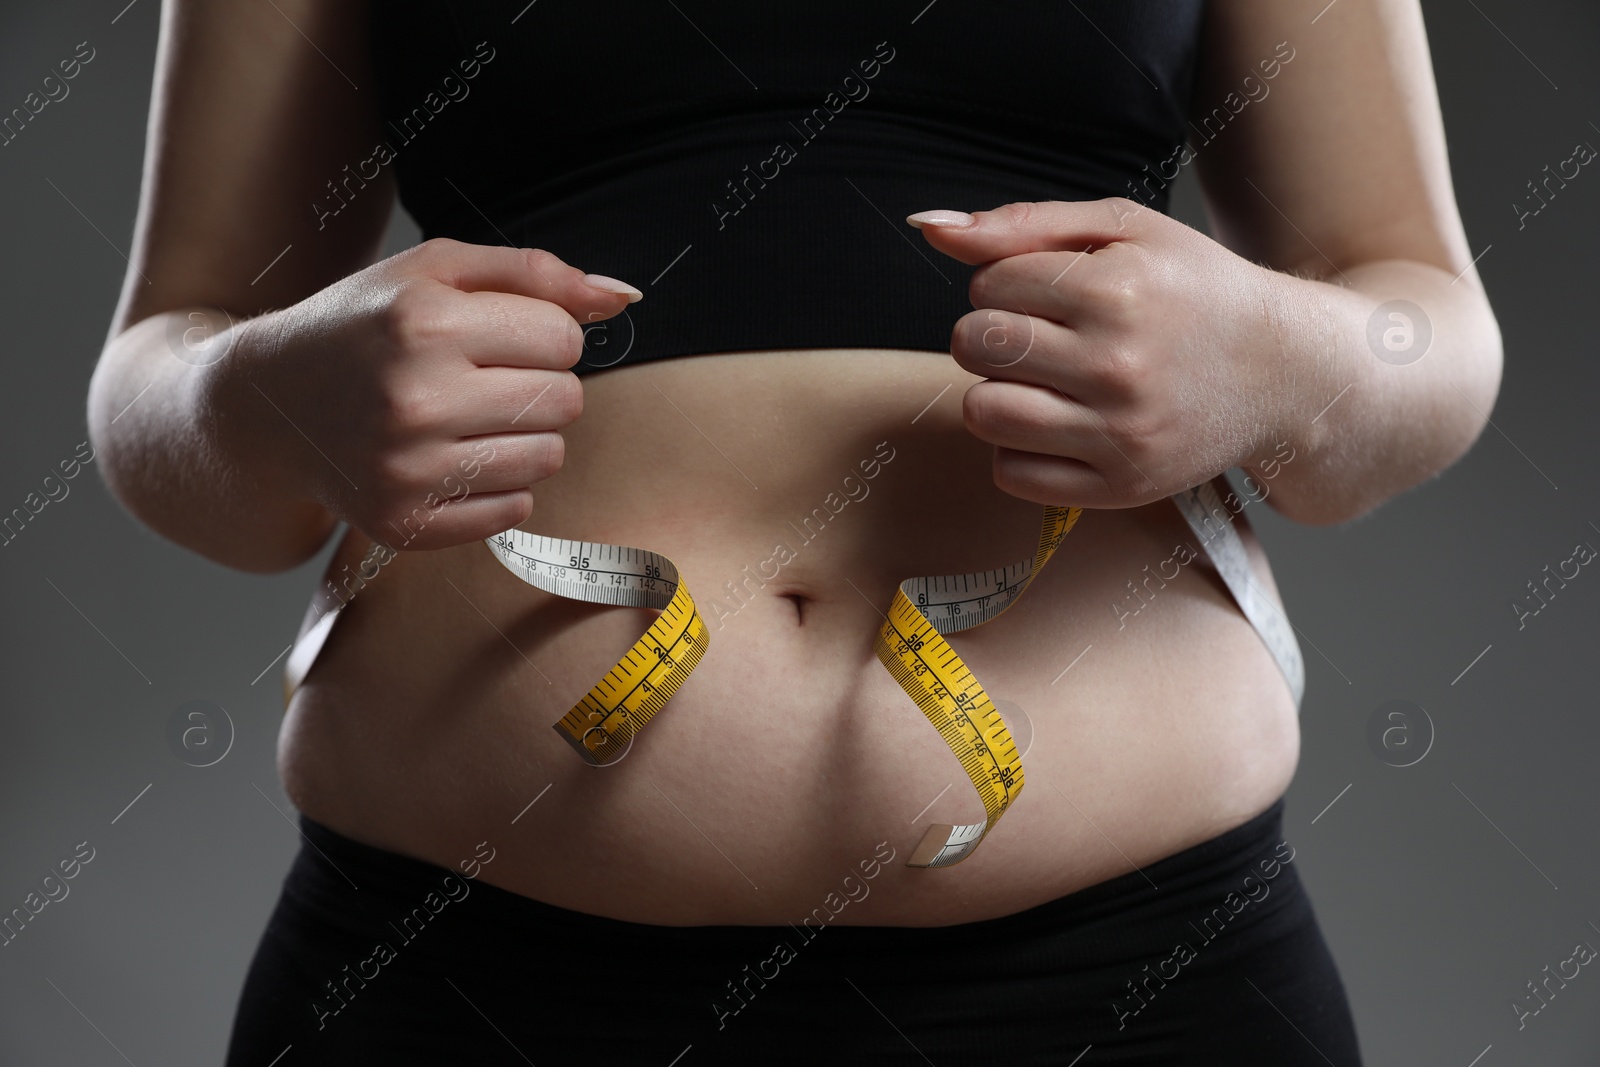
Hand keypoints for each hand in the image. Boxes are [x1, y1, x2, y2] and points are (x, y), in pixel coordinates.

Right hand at [210, 238, 640, 549]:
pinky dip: (498, 485)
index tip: (495, 335)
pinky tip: (449, 458)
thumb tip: (623, 298)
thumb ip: (536, 273)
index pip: (564, 338)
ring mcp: (407, 470)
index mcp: (423, 322)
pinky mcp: (405, 523)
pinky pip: (516, 509)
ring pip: (549, 457)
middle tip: (480, 378)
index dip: (540, 333)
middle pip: (565, 400)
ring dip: (525, 436)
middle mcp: (414, 399)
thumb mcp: (435, 272)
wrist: (266, 406)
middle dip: (538, 384)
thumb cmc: (363, 327)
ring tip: (465, 418)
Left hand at [908, 199, 1294, 508]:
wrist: (1285, 371)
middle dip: (989, 334)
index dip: (1003, 283)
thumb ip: (1021, 223)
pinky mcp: (1119, 486)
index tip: (1045, 291)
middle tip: (1035, 335)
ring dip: (997, 392)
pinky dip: (1019, 449)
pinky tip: (1059, 423)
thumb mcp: (1124, 229)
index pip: (988, 285)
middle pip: (975, 346)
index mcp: (1117, 290)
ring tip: (1042, 379)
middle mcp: (1118, 365)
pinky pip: (1011, 474)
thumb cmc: (1195, 290)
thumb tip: (927, 227)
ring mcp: (1119, 434)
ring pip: (983, 413)